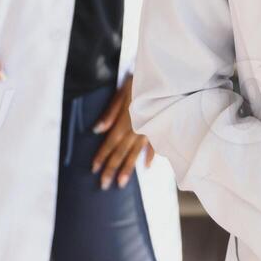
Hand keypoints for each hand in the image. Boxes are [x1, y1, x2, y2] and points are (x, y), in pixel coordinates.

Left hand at [91, 75, 153, 189]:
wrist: (167, 75)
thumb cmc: (143, 79)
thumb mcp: (123, 90)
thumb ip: (111, 112)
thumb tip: (97, 130)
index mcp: (126, 120)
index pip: (110, 142)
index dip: (101, 156)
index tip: (93, 169)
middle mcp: (137, 129)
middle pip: (122, 152)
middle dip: (112, 169)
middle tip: (104, 185)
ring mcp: (150, 130)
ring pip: (137, 153)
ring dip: (128, 168)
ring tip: (121, 183)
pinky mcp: (161, 127)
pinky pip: (155, 146)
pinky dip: (150, 156)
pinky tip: (146, 166)